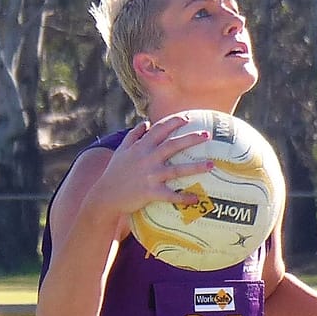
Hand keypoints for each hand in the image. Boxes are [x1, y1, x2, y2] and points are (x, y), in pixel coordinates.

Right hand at [91, 115, 214, 219]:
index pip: (159, 129)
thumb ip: (134, 135)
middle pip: (172, 145)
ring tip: (211, 165)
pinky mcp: (150, 192)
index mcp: (141, 147)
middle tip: (207, 134)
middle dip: (191, 138)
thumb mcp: (121, 151)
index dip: (174, 122)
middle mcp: (147, 158)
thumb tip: (145, 123)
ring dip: (195, 167)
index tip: (188, 117)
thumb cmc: (114, 173)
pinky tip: (196, 199)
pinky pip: (170, 195)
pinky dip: (183, 197)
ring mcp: (149, 176)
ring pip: (176, 170)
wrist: (105, 196)